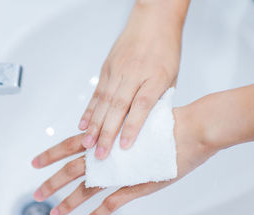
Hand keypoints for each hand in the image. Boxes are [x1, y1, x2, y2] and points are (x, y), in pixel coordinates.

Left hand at [32, 105, 216, 214]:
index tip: (35, 162)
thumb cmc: (166, 124)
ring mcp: (119, 173)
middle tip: (38, 194)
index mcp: (105, 139)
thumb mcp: (133, 124)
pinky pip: (111, 204)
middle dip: (52, 183)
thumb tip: (101, 135)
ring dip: (69, 203)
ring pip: (86, 190)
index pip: (70, 146)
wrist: (190, 130)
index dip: (51, 154)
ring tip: (55, 212)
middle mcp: (107, 156)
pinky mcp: (135, 187)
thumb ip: (114, 132)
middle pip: (71, 171)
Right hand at [78, 0, 189, 159]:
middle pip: (118, 107)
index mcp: (155, 77)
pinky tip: (82, 124)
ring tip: (87, 144)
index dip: (133, 127)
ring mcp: (118, 71)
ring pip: (104, 102)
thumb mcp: (171, 77)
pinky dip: (89, 110)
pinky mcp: (107, 69)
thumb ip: (159, 101)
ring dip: (94, 125)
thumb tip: (148, 126)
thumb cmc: (165, 50)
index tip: (125, 147)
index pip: (142, 106)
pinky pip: (97, 93)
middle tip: (100, 154)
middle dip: (107, 133)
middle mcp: (134, 74)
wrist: (153, 21)